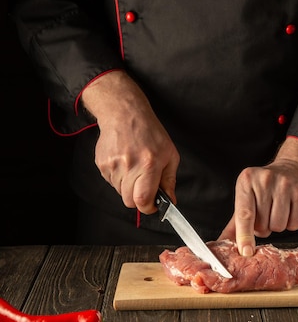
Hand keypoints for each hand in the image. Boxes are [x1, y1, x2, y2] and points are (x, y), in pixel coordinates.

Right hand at [81, 70, 179, 212]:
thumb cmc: (150, 132)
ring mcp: (113, 165)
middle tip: (145, 185)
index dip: (148, 207)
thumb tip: (170, 200)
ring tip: (134, 167)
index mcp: (148, 164)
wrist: (125, 114)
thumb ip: (169, 180)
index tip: (152, 204)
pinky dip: (119, 178)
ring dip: (128, 186)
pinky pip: (111, 182)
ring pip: (119, 192)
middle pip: (129, 201)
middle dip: (138, 198)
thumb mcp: (169, 154)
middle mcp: (129, 166)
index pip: (143, 200)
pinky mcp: (102, 164)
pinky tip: (125, 162)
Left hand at [219, 137, 297, 255]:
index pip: (244, 214)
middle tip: (267, 213)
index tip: (245, 252)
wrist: (295, 169)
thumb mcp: (248, 198)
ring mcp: (285, 185)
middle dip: (264, 227)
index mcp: (246, 180)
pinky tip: (291, 210)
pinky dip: (292, 223)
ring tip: (279, 211)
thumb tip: (222, 245)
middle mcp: (265, 180)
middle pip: (262, 225)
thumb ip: (236, 223)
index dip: (244, 235)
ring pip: (279, 226)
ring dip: (278, 226)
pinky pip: (295, 224)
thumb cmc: (267, 188)